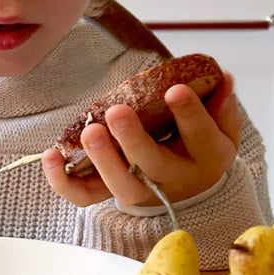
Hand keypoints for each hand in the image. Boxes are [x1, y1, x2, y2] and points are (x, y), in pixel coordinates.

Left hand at [42, 72, 242, 209]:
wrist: (190, 188)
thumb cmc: (200, 147)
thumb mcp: (221, 127)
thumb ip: (221, 104)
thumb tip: (222, 77)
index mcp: (205, 157)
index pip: (200, 135)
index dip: (190, 114)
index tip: (175, 89)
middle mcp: (172, 178)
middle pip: (152, 165)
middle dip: (133, 139)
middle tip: (117, 112)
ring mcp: (139, 189)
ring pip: (120, 186)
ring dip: (102, 160)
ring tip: (89, 133)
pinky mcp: (110, 193)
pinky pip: (85, 196)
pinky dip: (64, 183)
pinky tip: (51, 156)